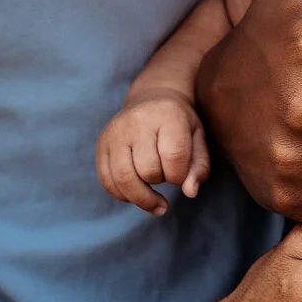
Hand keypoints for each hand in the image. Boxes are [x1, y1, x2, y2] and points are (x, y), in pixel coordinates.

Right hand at [98, 90, 209, 216]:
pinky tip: (136, 193)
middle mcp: (137, 121)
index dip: (180, 176)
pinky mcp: (101, 145)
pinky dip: (123, 195)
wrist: (152, 99)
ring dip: (141, 198)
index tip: (181, 174)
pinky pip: (107, 181)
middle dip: (160, 182)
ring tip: (154, 202)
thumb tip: (190, 193)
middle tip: (166, 175)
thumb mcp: (197, 139)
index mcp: (167, 114)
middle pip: (148, 170)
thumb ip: (199, 167)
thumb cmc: (179, 124)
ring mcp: (115, 132)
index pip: (173, 157)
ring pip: (124, 179)